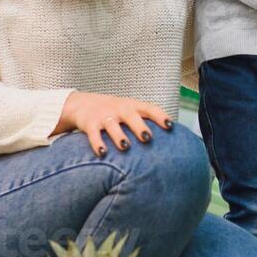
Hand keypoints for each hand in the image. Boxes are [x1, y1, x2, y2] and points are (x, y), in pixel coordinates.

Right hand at [55, 91, 174, 157]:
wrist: (83, 103)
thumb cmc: (116, 111)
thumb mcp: (131, 110)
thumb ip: (147, 120)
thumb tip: (172, 140)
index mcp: (133, 106)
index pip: (150, 108)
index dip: (160, 116)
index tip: (170, 126)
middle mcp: (120, 109)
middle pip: (131, 116)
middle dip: (139, 126)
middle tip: (148, 138)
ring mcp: (104, 115)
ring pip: (112, 125)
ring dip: (119, 135)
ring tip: (125, 146)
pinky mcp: (90, 124)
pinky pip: (93, 134)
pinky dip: (97, 143)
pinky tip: (103, 153)